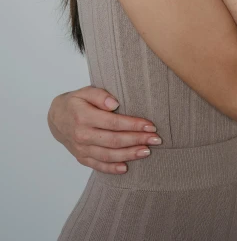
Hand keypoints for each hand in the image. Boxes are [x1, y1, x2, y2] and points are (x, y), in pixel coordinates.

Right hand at [47, 86, 161, 174]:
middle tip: (156, 139)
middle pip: (114, 140)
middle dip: (137, 140)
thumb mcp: (84, 91)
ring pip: (108, 155)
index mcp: (84, 117)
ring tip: (146, 152)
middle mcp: (82, 135)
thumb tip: (115, 103)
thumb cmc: (75, 102)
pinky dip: (112, 168)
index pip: (113, 123)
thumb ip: (99, 95)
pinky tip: (126, 168)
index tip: (150, 125)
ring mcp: (81, 149)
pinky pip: (98, 165)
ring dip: (129, 155)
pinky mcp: (81, 157)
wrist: (56, 118)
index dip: (133, 125)